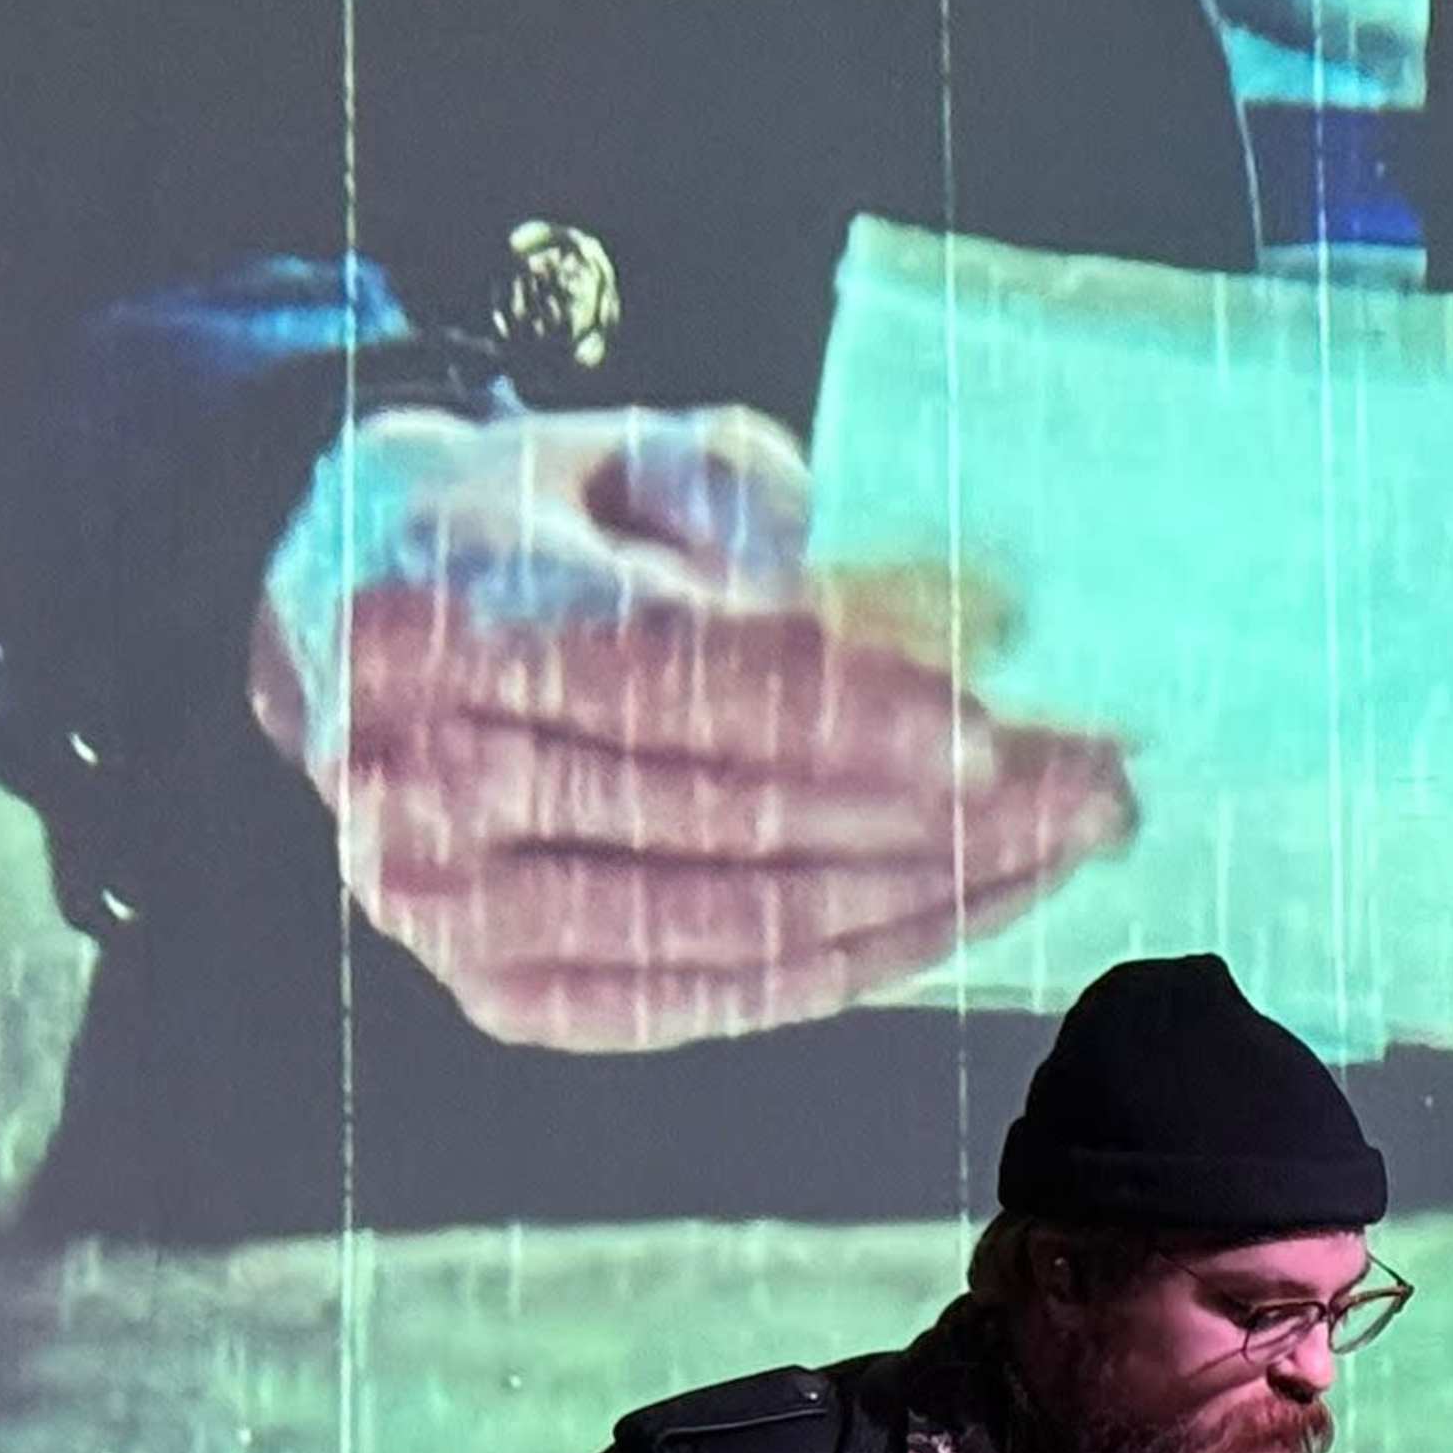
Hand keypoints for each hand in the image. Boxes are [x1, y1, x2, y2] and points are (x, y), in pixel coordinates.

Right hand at [251, 404, 1130, 1050]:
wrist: (357, 616)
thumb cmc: (546, 520)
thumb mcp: (640, 457)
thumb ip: (764, 515)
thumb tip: (943, 613)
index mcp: (430, 612)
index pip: (670, 678)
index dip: (844, 713)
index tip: (997, 730)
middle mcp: (410, 777)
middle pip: (725, 812)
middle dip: (934, 811)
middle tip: (1095, 784)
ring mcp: (442, 909)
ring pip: (737, 920)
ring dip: (926, 895)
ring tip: (1066, 845)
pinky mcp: (501, 994)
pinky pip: (716, 995)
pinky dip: (857, 959)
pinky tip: (970, 909)